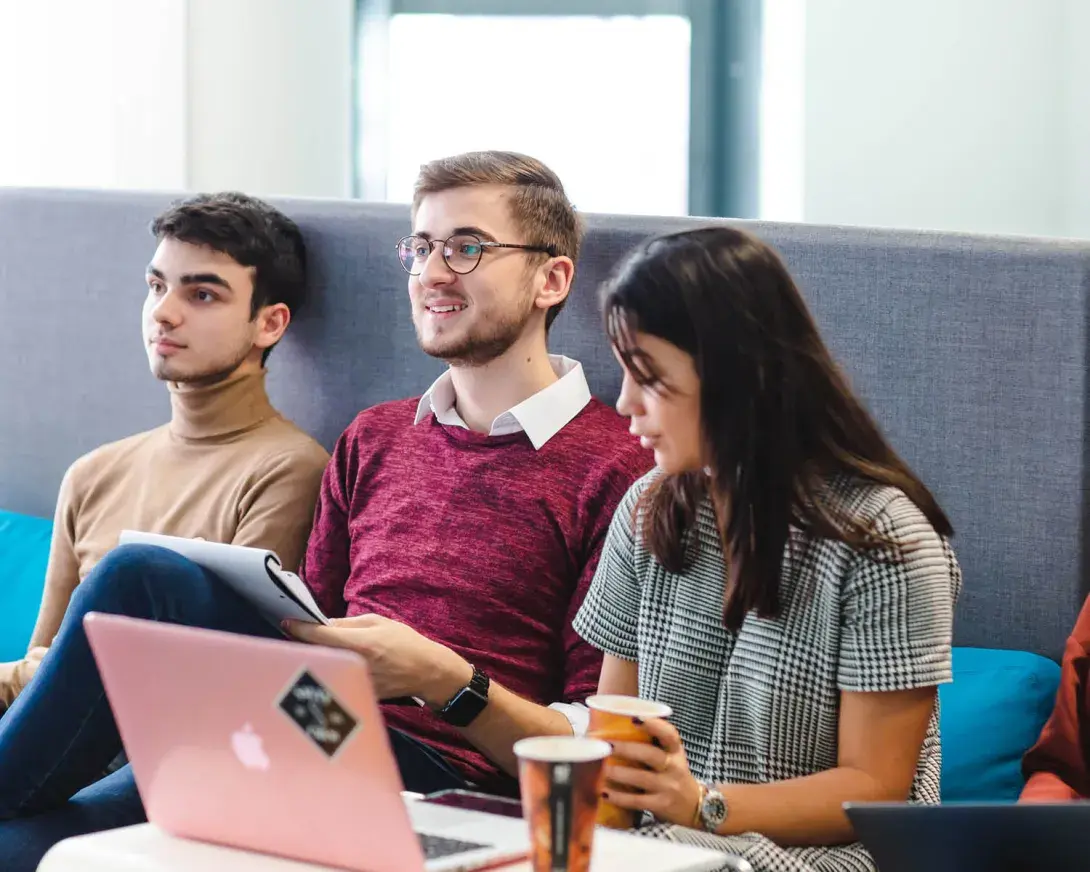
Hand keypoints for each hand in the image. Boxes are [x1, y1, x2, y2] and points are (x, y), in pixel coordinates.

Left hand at [283, 614, 471, 707]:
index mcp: (359, 643)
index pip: (319, 635)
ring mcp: (354, 682)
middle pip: (316, 653)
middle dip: (303, 643)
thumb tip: (324, 624)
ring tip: (310, 648)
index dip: (299, 627)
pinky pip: (335, 679)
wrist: (427, 673)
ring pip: (324, 667)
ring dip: (315, 657)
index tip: (286, 622)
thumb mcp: (379, 623)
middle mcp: (354, 664)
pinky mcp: (357, 694)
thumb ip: (348, 623)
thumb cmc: (406, 644)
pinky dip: (328, 670)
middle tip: (295, 633)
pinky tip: (329, 664)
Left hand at [602, 716, 703, 827]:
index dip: (654, 725)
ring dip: (620, 773)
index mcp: (675, 751)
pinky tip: (605, 792)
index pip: (670, 735)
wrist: (694, 807)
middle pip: (651, 755)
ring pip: (642, 778)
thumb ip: (651, 744)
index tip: (635, 718)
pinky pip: (637, 801)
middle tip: (607, 745)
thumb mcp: (670, 757)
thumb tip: (613, 729)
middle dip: (627, 749)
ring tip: (603, 769)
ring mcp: (668, 787)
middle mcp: (674, 767)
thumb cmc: (673, 775)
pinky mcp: (661, 805)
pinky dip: (619, 797)